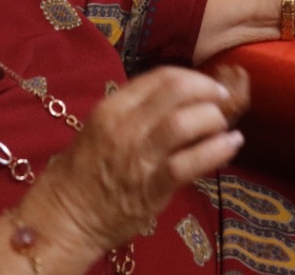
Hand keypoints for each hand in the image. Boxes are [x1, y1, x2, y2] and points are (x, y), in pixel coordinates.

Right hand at [22, 66, 243, 256]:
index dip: (191, 77)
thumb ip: (138, 113)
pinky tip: (231, 144)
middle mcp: (124, 127)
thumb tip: (181, 100)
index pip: (160, 77)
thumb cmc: (83, 173)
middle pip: (176, 92)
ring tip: (223, 124)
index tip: (207, 84)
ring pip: (184, 123)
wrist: (63, 217)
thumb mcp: (103, 128)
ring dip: (212, 118)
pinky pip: (188, 163)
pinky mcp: (150, 188)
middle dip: (206, 90)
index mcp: (111, 108)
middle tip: (221, 98)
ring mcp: (137, 157)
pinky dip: (215, 150)